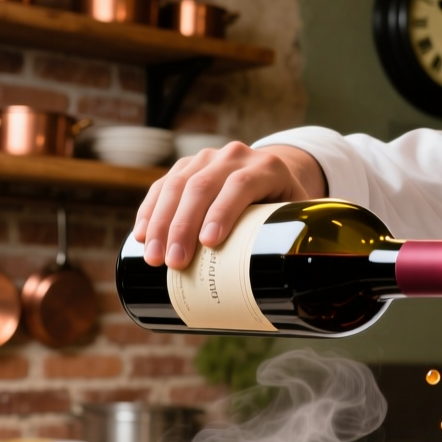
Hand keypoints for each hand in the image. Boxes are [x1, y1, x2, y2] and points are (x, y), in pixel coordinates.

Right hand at [132, 142, 325, 269]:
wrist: (272, 176)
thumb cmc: (286, 206)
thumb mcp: (298, 214)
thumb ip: (298, 237)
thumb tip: (301, 285)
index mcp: (267, 167)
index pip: (240, 185)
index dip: (223, 212)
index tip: (209, 243)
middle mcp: (234, 157)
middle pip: (203, 187)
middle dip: (184, 227)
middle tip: (175, 263)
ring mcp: (206, 159)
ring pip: (177, 185)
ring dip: (159, 223)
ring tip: (154, 258)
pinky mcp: (185, 167)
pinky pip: (161, 187)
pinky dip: (149, 212)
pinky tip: (140, 235)